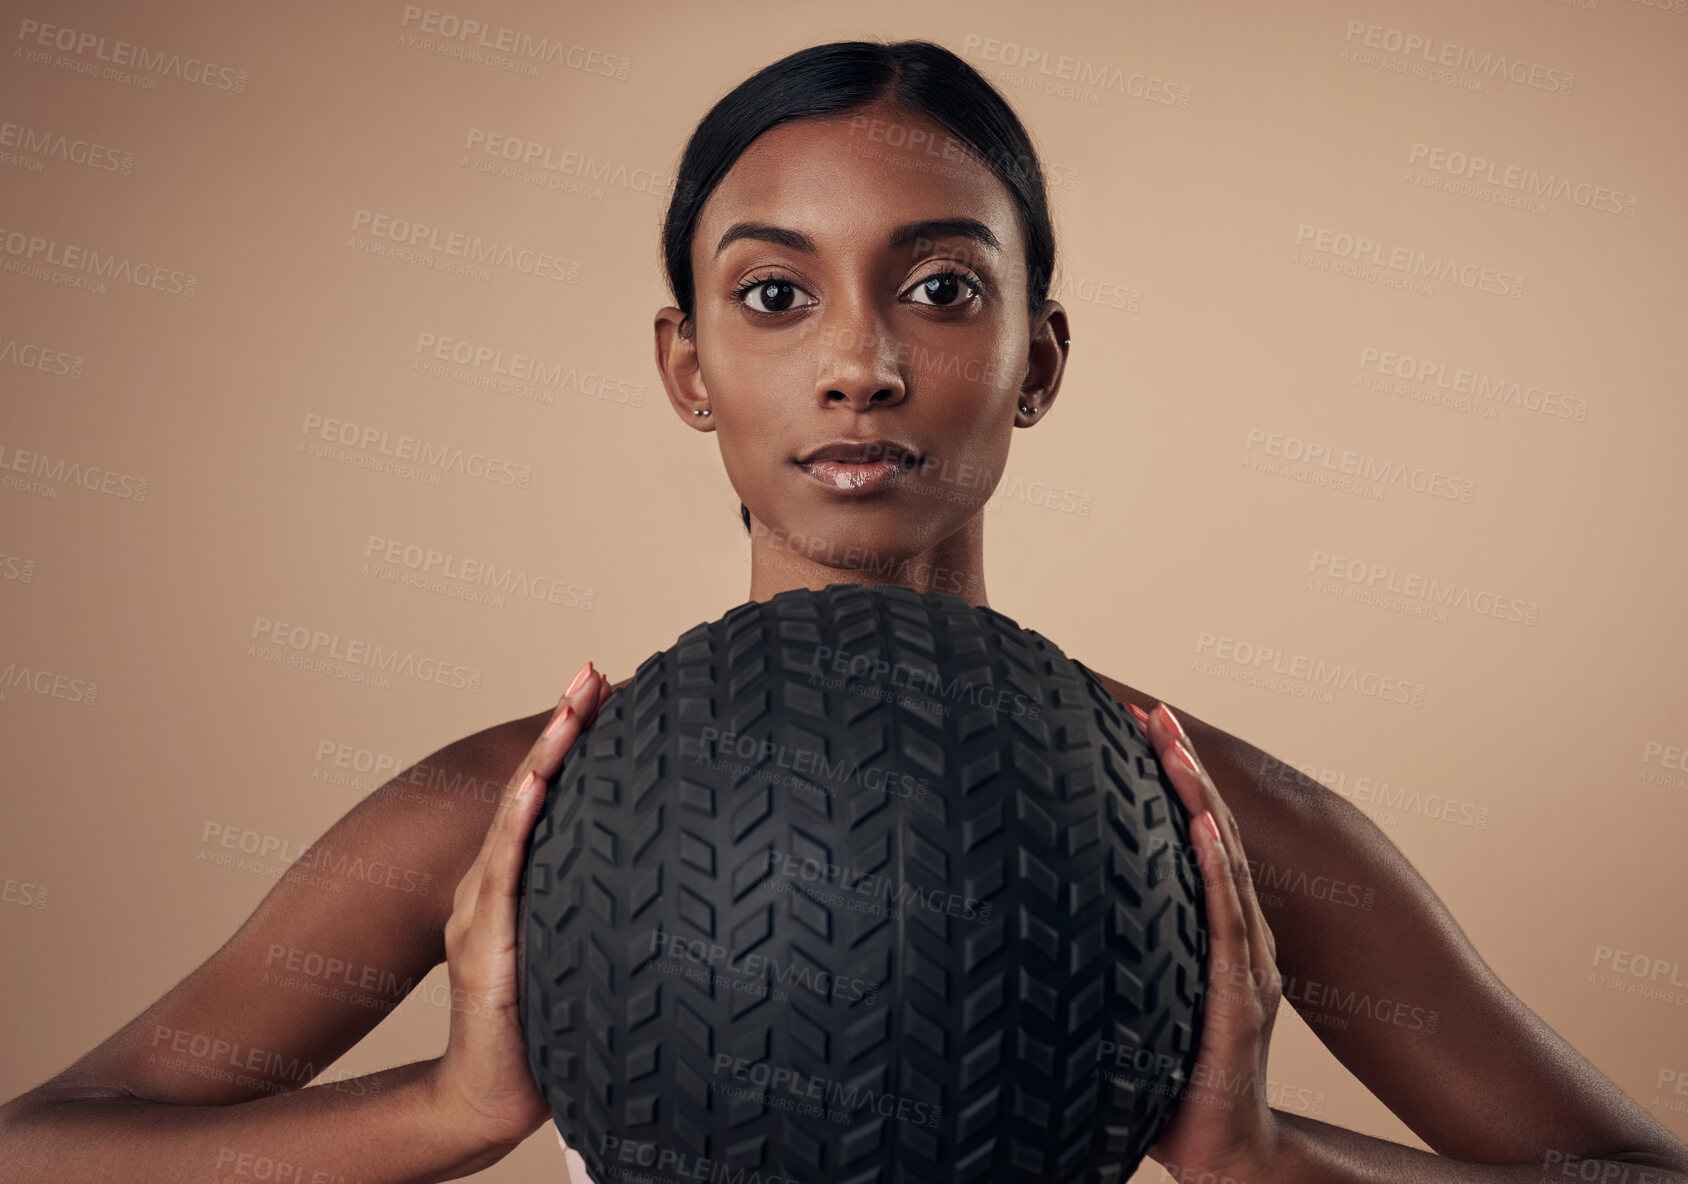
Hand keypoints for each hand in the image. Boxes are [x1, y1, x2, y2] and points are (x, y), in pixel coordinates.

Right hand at [429, 659, 610, 1171]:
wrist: (494, 1094)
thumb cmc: (546, 1023)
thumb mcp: (580, 946)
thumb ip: (604, 904)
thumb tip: (675, 869)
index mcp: (518, 882)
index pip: (549, 795)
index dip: (574, 739)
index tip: (606, 687)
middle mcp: (493, 884)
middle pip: (532, 788)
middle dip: (563, 725)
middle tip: (592, 669)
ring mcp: (482, 912)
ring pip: (517, 817)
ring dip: (546, 756)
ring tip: (573, 704)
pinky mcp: (481, 948)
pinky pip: (503, 877)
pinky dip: (517, 826)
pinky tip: (533, 787)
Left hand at [1129, 701, 1283, 1181]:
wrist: (1226, 1154)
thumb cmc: (1173, 1083)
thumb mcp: (1139, 1003)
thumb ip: (1112, 962)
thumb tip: (1038, 922)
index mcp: (1219, 937)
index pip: (1199, 842)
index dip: (1176, 784)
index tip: (1142, 728)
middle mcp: (1240, 940)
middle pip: (1216, 834)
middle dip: (1186, 768)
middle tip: (1155, 710)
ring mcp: (1246, 967)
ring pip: (1227, 864)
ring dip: (1199, 800)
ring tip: (1174, 745)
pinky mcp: (1242, 1001)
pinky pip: (1228, 925)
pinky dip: (1220, 872)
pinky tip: (1205, 829)